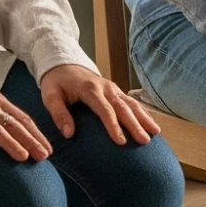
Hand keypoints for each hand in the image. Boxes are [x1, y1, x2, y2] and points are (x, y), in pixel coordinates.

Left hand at [38, 64, 160, 144]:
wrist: (63, 64)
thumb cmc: (56, 83)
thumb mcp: (50, 97)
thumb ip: (59, 114)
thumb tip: (69, 134)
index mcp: (90, 90)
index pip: (104, 110)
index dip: (113, 126)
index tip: (120, 142)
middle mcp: (105, 88)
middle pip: (123, 108)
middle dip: (135, 125)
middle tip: (144, 141)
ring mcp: (113, 88)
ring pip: (132, 104)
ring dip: (144, 118)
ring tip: (155, 133)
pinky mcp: (116, 91)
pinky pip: (132, 102)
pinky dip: (143, 112)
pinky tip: (152, 123)